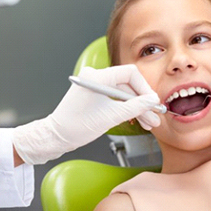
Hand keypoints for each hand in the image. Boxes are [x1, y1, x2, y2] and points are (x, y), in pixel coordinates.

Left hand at [13, 65, 160, 163]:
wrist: (57, 136)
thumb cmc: (77, 126)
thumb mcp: (111, 117)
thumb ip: (135, 107)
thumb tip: (152, 101)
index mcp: (97, 76)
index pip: (130, 73)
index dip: (144, 88)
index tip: (153, 102)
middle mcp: (95, 76)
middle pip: (127, 84)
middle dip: (141, 102)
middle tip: (154, 116)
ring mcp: (94, 85)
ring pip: (122, 93)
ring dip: (135, 107)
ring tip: (148, 122)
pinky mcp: (93, 93)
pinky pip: (114, 97)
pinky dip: (124, 108)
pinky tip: (136, 118)